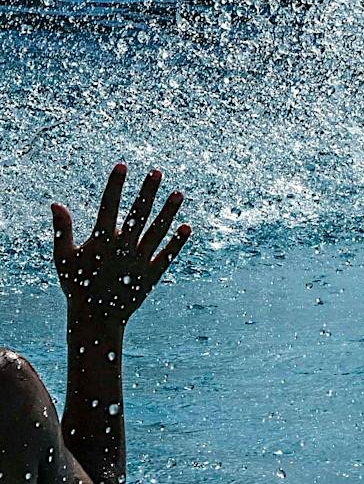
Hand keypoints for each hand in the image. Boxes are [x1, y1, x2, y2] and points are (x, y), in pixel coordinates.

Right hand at [53, 165, 190, 329]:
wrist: (95, 318)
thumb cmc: (77, 285)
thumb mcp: (64, 258)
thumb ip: (62, 230)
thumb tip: (56, 204)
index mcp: (101, 242)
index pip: (108, 207)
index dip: (115, 186)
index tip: (122, 165)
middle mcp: (122, 248)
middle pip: (137, 215)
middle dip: (147, 192)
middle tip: (157, 172)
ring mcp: (139, 261)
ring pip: (156, 232)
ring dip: (168, 212)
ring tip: (179, 193)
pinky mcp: (152, 275)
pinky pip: (167, 256)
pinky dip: (177, 242)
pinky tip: (187, 227)